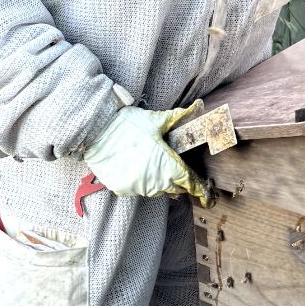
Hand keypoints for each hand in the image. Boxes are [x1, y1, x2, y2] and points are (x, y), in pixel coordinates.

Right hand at [84, 105, 210, 205]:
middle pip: (175, 186)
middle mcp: (154, 182)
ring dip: (159, 178)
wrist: (95, 131)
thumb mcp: (155, 120)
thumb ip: (179, 117)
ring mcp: (137, 188)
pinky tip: (136, 164)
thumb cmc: (127, 125)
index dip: (202, 191)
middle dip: (177, 177)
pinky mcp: (122, 189)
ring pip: (157, 188)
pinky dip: (141, 179)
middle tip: (171, 161)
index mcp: (166, 166)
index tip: (209, 198)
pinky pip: (139, 187)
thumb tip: (198, 107)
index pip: (191, 183)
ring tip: (151, 159)